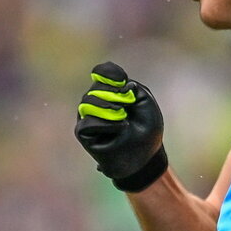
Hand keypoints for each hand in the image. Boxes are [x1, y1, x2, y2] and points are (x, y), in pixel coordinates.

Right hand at [75, 61, 167, 191]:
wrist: (146, 157)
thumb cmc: (146, 130)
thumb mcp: (145, 102)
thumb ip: (131, 87)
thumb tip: (116, 82)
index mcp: (111, 92)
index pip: (102, 73)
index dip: (108, 73)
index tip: (121, 79)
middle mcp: (96, 102)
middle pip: (96, 87)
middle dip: (113, 93)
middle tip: (128, 105)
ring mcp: (88, 116)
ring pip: (88, 101)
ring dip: (109, 107)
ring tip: (123, 118)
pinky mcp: (84, 132)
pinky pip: (88, 121)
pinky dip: (106, 123)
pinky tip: (120, 128)